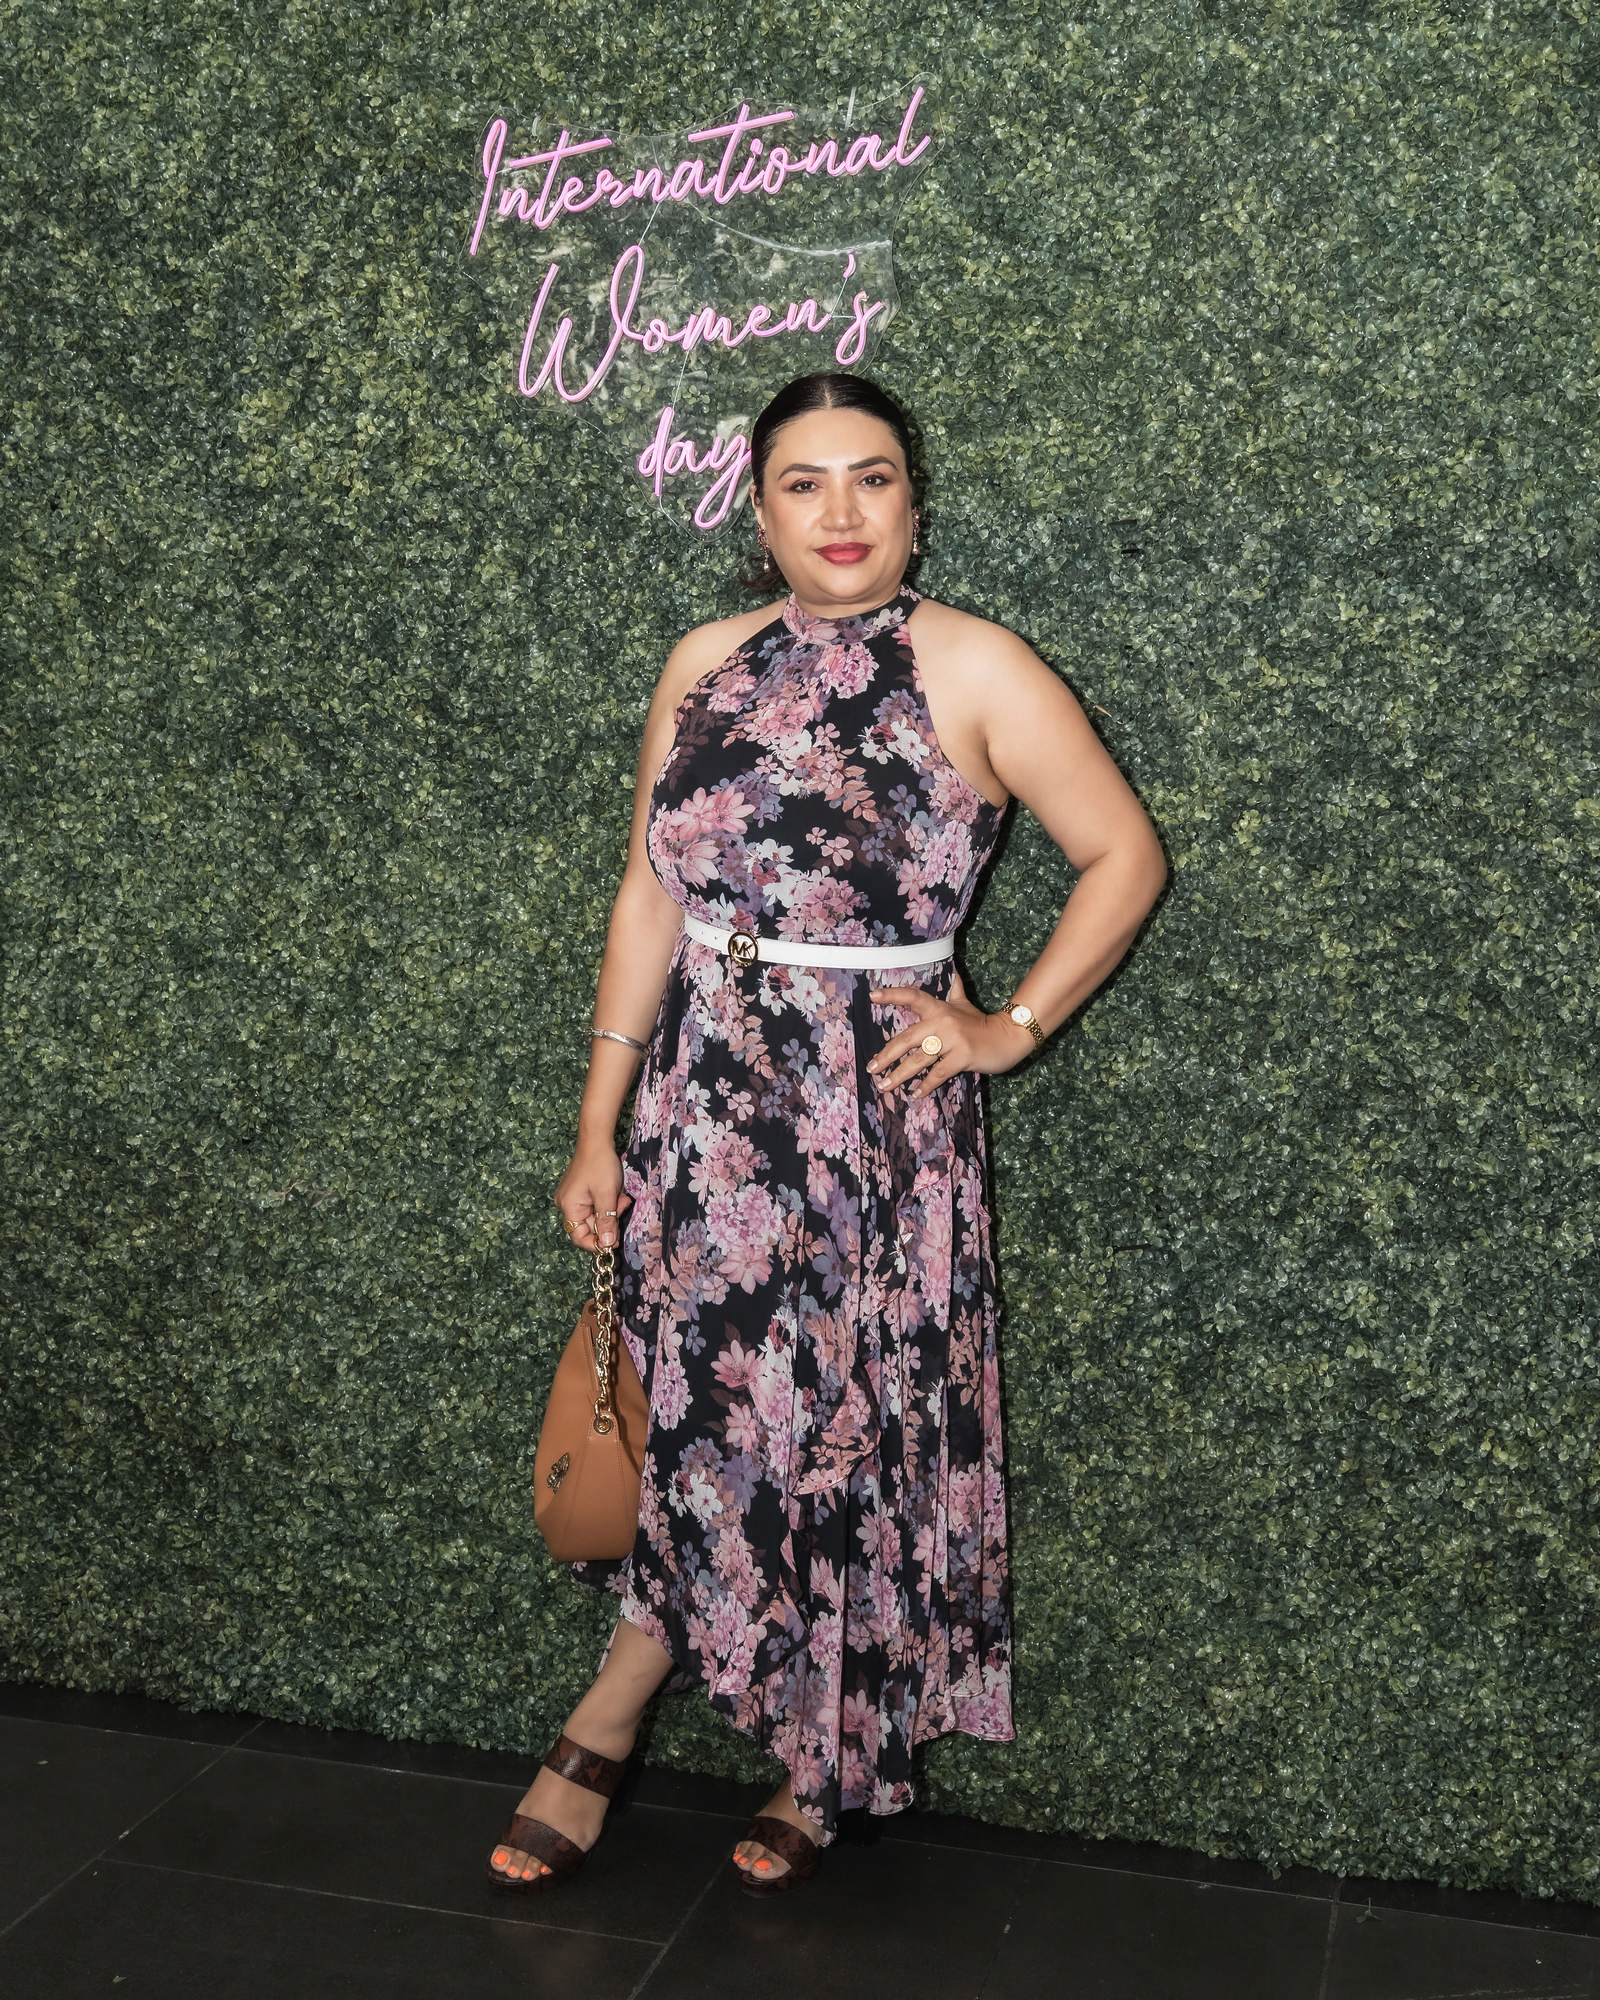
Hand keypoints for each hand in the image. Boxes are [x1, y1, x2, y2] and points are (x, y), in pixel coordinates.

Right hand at [554, 1141, 631, 1251]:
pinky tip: (616, 1193)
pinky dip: (607, 1203)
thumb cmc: (600, 1165)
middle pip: (589, 1226)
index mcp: (569, 1207)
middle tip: (622, 1207)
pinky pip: (595, 1205)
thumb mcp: (607, 1195)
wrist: (597, 1139)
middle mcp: (566, 1204)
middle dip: (608, 1220)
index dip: (597, 1243)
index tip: (615, 1242)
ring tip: (620, 1197)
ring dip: (610, 1210)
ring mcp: (573, 1197)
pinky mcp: (580, 1192)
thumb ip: (607, 1222)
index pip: (579, 1237)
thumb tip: (607, 1245)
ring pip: (595, 1215)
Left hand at [866, 969, 1032, 1097]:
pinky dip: (925, 1086)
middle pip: (907, 1038)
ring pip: (919, 1059)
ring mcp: (953, 1040)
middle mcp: (943, 1021)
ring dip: (900, 1075)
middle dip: (886, 1055)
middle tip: (872, 1067)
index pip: (913, 997)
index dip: (892, 995)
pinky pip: (938, 1073)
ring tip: (885, 1086)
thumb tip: (952, 971)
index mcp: (940, 1008)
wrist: (1008, 1037)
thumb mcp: (965, 1004)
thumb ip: (955, 990)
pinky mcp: (962, 1056)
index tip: (871, 996)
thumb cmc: (982, 1023)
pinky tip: (914, 1094)